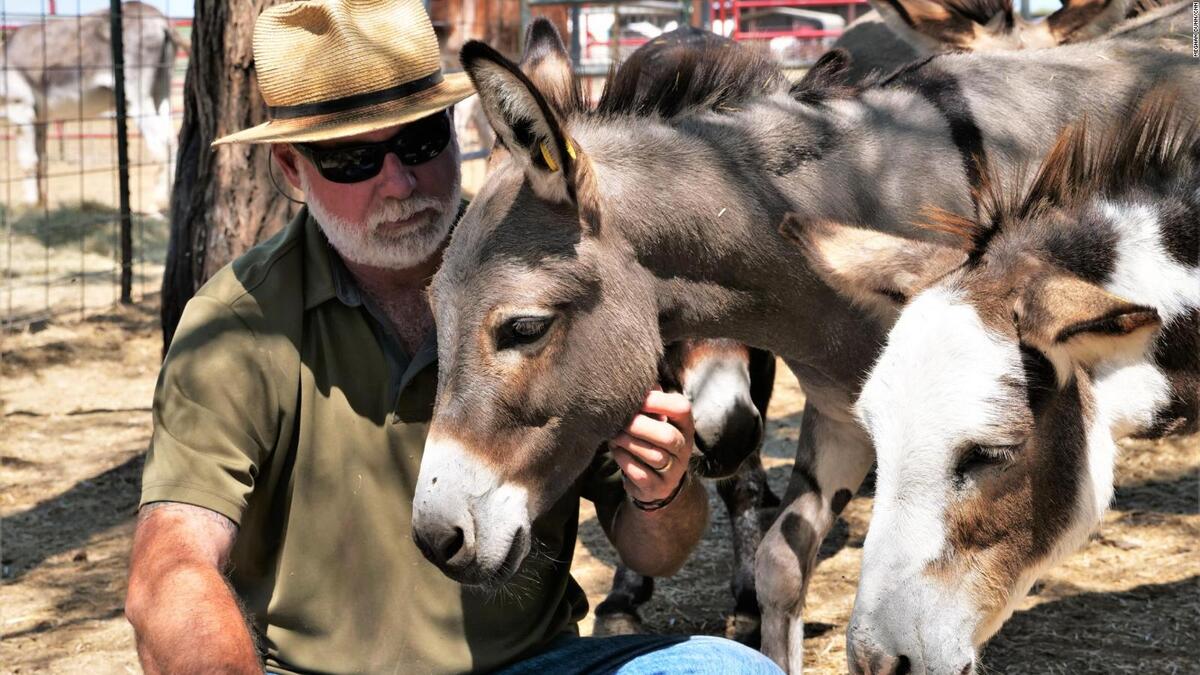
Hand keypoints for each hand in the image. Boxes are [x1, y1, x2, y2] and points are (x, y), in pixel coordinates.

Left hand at [609, 389, 694, 503]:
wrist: (657, 482)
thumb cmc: (651, 440)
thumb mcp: (656, 419)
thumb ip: (649, 400)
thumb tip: (632, 374)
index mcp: (685, 425)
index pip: (681, 408)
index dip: (658, 401)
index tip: (636, 399)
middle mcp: (684, 448)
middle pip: (667, 436)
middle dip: (639, 427)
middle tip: (619, 422)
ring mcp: (674, 471)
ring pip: (654, 456)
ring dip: (629, 444)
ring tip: (614, 437)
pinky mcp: (659, 487)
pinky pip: (642, 474)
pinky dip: (625, 462)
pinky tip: (617, 453)